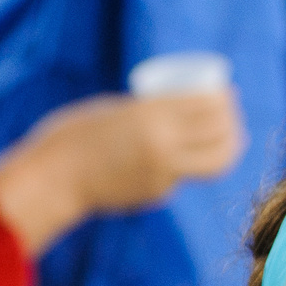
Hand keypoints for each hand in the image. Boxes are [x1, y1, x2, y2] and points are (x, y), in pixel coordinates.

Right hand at [0, 90, 246, 257]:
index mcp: (151, 115)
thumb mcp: (114, 111)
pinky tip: (183, 156)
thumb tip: (176, 117)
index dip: (224, 100)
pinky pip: (184, 174)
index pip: (206, 105)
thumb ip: (146, 114)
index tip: (226, 94)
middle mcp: (164, 144)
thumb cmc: (72, 135)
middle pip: (221, 132)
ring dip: (228, 149)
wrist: (53, 179)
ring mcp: (164, 172)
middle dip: (233, 122)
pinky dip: (188, 163)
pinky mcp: (159, 192)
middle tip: (232, 115)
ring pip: (216, 161)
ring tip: (230, 139)